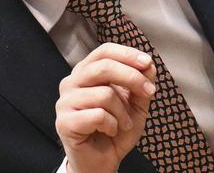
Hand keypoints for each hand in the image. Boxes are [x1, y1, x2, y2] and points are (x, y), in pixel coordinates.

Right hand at [55, 43, 155, 172]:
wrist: (102, 162)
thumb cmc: (116, 129)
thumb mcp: (136, 104)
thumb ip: (141, 84)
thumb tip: (149, 65)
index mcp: (86, 72)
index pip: (104, 51)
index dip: (127, 54)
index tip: (147, 63)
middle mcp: (72, 82)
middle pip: (104, 67)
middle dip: (132, 78)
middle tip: (149, 93)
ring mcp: (65, 101)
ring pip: (104, 93)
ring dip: (123, 112)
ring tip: (123, 123)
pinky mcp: (64, 122)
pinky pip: (97, 115)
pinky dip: (112, 125)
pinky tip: (110, 130)